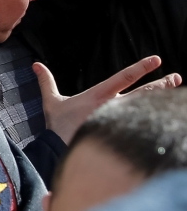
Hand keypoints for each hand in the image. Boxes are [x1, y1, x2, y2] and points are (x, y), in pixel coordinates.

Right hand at [34, 56, 181, 143]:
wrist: (59, 150)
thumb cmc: (58, 126)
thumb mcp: (52, 102)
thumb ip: (46, 82)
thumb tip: (36, 65)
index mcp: (98, 96)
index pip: (123, 78)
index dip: (141, 68)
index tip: (156, 60)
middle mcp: (111, 106)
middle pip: (142, 93)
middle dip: (160, 84)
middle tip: (174, 77)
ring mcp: (117, 120)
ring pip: (145, 106)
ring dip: (161, 97)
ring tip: (174, 87)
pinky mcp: (119, 133)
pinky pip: (140, 124)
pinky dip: (154, 117)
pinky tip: (164, 113)